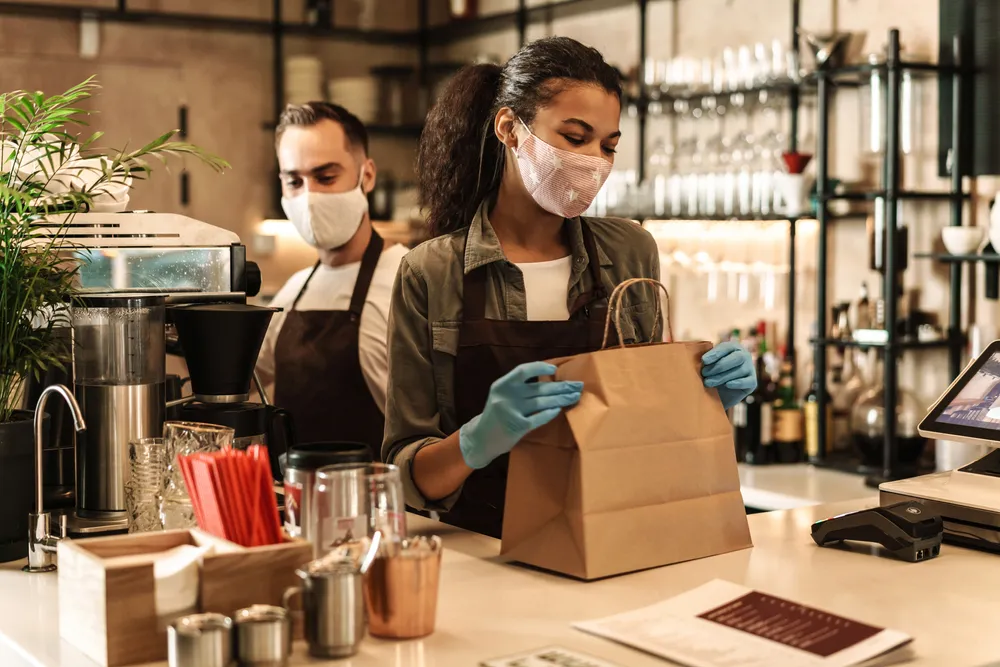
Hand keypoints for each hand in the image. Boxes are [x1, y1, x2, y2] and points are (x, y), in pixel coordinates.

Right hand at [458, 361, 582, 469]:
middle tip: (577, 386)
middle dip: (561, 386)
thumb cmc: (496, 416)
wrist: (480, 439)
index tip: (555, 370)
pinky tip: (559, 409)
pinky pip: (539, 417)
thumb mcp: (502, 396)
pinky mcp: (518, 426)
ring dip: (561, 399)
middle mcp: (506, 396)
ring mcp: (512, 411)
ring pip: (543, 402)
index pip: (523, 370)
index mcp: (501, 385)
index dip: (540, 367)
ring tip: (574, 397)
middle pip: (539, 388)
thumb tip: (550, 379)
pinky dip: (550, 413)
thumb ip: (519, 388)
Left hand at [702, 342, 756, 409]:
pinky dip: (738, 382)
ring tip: (708, 382)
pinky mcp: (752, 382)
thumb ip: (705, 360)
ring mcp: (750, 368)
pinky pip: (748, 381)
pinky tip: (728, 384)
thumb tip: (696, 357)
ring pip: (740, 370)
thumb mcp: (707, 366)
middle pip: (736, 358)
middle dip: (719, 366)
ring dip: (722, 376)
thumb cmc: (711, 375)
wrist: (718, 395)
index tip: (704, 361)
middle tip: (704, 373)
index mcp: (733, 347)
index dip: (715, 353)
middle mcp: (744, 355)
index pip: (726, 347)